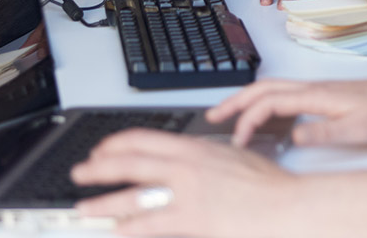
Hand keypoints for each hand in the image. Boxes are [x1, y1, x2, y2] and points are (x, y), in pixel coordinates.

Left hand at [71, 128, 366, 237]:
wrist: (286, 204)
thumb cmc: (269, 185)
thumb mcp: (234, 158)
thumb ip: (207, 160)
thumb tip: (189, 165)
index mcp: (198, 147)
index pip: (146, 138)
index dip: (118, 143)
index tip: (103, 149)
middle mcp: (187, 166)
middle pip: (131, 162)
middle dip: (99, 168)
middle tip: (80, 172)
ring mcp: (187, 193)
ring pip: (132, 195)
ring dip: (103, 202)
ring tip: (85, 207)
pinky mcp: (191, 218)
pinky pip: (149, 224)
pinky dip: (129, 227)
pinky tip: (118, 231)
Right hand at [207, 77, 366, 148]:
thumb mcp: (357, 129)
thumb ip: (324, 133)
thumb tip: (293, 137)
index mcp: (316, 94)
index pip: (271, 102)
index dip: (249, 120)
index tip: (240, 141)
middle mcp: (312, 88)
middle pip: (264, 89)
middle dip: (235, 101)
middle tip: (212, 117)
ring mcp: (315, 90)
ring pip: (272, 90)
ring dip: (247, 101)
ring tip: (228, 117)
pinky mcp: (321, 97)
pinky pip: (284, 96)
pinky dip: (264, 105)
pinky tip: (261, 120)